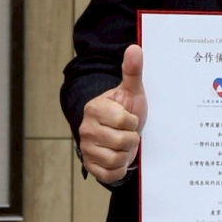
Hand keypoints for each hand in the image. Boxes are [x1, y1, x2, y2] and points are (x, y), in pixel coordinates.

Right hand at [76, 43, 144, 182]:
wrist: (119, 134)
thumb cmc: (127, 111)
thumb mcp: (132, 92)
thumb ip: (133, 71)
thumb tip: (135, 48)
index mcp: (94, 108)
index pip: (124, 121)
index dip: (133, 121)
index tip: (129, 118)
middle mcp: (86, 128)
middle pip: (122, 141)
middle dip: (132, 139)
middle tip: (128, 133)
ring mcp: (86, 148)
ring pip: (117, 159)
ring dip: (126, 154)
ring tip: (123, 145)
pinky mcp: (90, 165)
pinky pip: (110, 173)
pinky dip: (119, 169)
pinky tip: (118, 158)